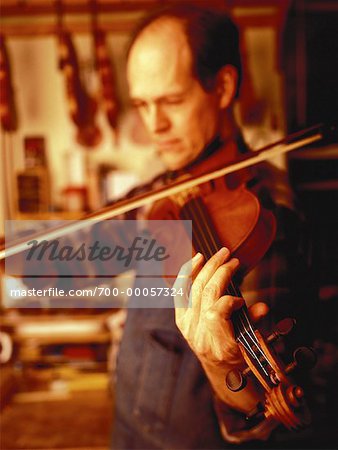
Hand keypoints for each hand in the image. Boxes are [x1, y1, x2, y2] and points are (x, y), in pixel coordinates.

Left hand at [174, 247, 267, 368]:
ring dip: (207, 268)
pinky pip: (180, 292)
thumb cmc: (239, 354)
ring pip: (194, 289)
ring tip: (219, 255)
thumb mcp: (251, 343)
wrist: (220, 368)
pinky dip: (188, 273)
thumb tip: (262, 307)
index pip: (215, 314)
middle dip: (219, 272)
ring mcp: (187, 327)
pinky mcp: (180, 319)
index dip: (228, 301)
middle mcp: (200, 336)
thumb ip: (254, 323)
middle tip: (232, 259)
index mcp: (219, 346)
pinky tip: (196, 260)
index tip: (240, 300)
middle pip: (205, 295)